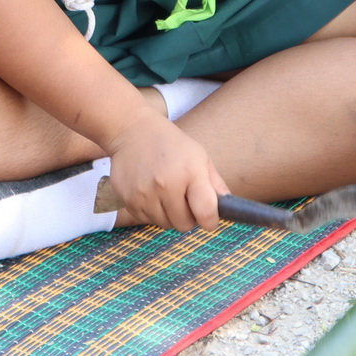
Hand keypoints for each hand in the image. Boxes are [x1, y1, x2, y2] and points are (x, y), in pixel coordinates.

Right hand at [107, 113, 227, 230]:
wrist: (132, 130)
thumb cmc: (171, 144)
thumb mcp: (199, 156)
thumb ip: (215, 184)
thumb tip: (228, 209)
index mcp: (190, 172)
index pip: (205, 213)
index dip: (210, 221)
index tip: (209, 218)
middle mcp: (166, 184)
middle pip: (183, 225)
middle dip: (187, 217)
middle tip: (183, 199)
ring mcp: (144, 193)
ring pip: (163, 224)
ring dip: (167, 214)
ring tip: (165, 192)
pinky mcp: (126, 198)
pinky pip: (144, 219)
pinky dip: (150, 211)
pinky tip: (149, 191)